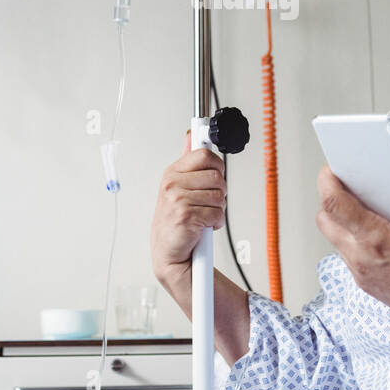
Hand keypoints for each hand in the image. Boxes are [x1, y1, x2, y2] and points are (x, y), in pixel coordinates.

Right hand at [151, 130, 225, 284]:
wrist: (168, 252)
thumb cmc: (175, 220)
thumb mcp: (177, 187)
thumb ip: (187, 163)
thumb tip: (190, 137)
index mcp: (172, 173)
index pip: (203, 155)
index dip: (217, 164)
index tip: (218, 168)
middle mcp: (172, 184)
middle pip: (216, 176)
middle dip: (220, 191)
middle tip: (210, 201)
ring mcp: (177, 200)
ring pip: (219, 196)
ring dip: (218, 209)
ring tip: (205, 215)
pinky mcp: (186, 216)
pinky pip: (217, 213)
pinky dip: (216, 222)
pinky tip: (204, 226)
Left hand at [315, 147, 389, 349]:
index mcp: (376, 241)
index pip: (334, 205)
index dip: (328, 180)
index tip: (333, 165)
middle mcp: (360, 258)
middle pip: (325, 219)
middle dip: (331, 197)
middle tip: (351, 181)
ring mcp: (359, 272)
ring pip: (334, 236)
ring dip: (342, 217)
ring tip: (366, 202)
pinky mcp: (364, 281)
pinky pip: (347, 251)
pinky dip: (354, 234)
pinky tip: (377, 227)